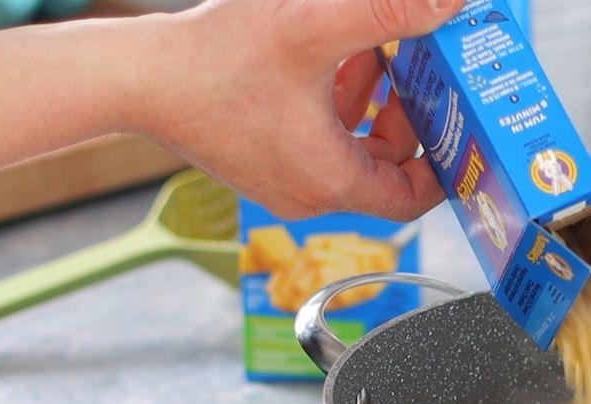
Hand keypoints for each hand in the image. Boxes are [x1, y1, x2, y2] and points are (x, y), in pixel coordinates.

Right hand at [147, 0, 462, 220]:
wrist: (133, 77)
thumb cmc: (215, 61)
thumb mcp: (317, 27)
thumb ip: (389, 13)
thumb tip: (451, 0)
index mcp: (331, 182)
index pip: (411, 197)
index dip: (442, 165)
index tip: (457, 127)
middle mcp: (309, 193)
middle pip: (385, 170)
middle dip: (408, 120)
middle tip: (421, 74)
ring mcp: (282, 181)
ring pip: (352, 150)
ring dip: (373, 106)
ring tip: (378, 56)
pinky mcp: (260, 161)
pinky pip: (318, 140)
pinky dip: (336, 105)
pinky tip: (335, 59)